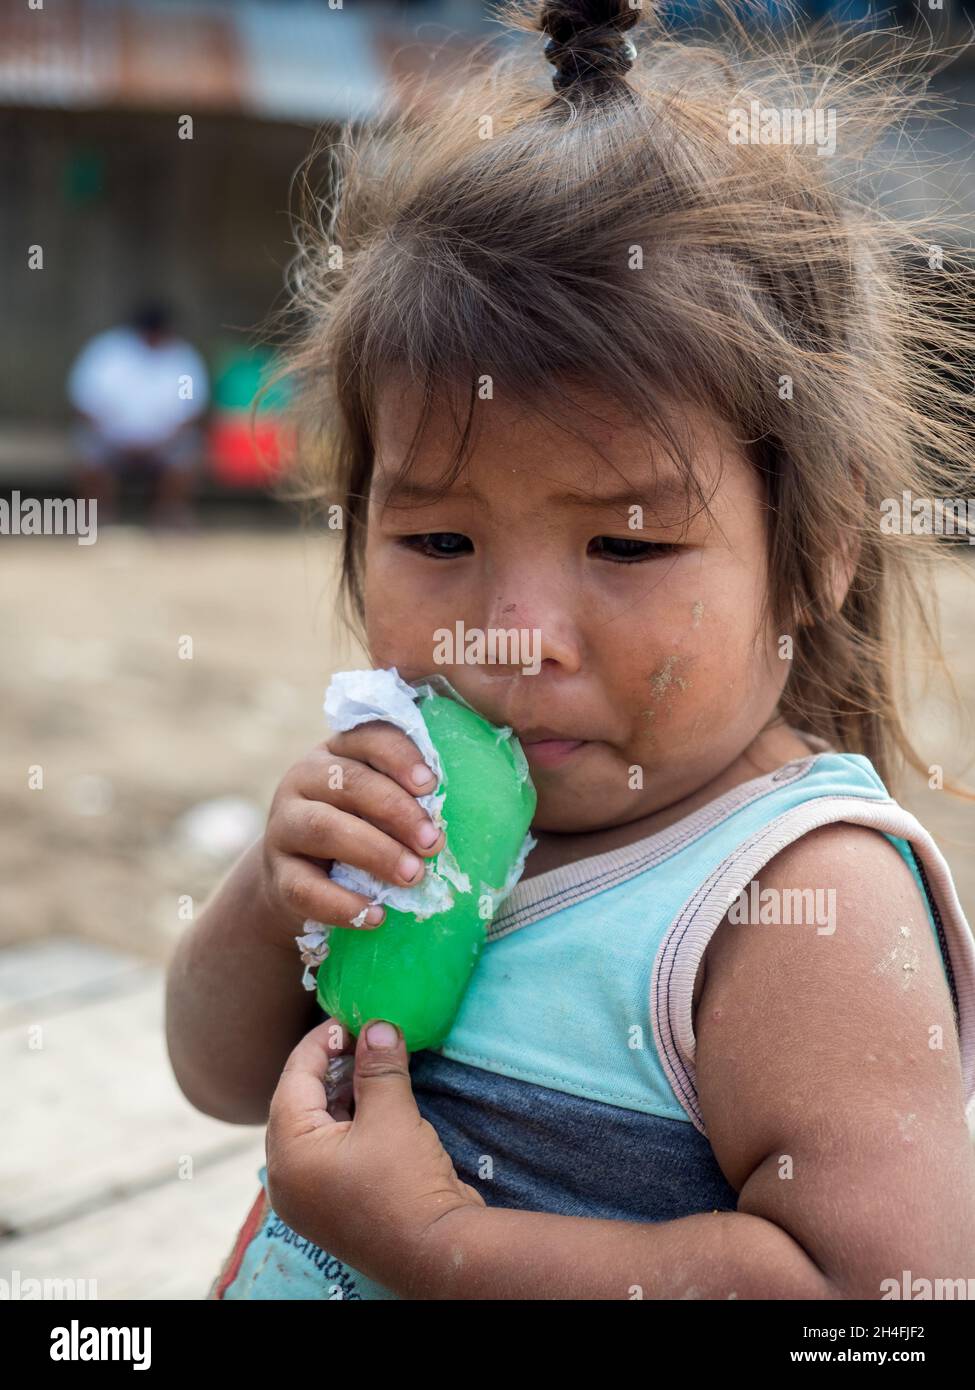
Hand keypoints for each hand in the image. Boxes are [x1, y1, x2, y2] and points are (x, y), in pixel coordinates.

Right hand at [259, 721, 446, 943]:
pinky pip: (304, 888)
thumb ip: (412, 796)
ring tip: (414, 875)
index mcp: (338, 753)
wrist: (300, 883)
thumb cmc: (360, 833)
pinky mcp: (276, 876)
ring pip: (323, 828)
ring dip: (375, 852)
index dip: (400, 755)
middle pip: (349, 782)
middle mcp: (304, 780)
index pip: (367, 736)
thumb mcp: (380, 806)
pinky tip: (377, 916)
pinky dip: (343, 904)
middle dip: (397, 811)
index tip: (432, 783)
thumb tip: (480, 803)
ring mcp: (284, 826)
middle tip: (435, 842)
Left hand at [265, 1017, 486, 1295]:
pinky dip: (349, 1120)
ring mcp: (311, 1195)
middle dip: (329, 1066)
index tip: (348, 1018)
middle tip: (361, 1037)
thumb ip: (378, 1066)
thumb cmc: (404, 1184)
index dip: (320, 1042)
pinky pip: (331, 1148)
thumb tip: (377, 1026)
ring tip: (372, 1061)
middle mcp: (289, 1177)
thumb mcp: (391, 1114)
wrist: (438, 1252)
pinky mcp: (335, 1202)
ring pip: (316, 1126)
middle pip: (299, 1102)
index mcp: (288, 1153)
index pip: (293, 1079)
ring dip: (341, 1091)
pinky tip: (375, 1099)